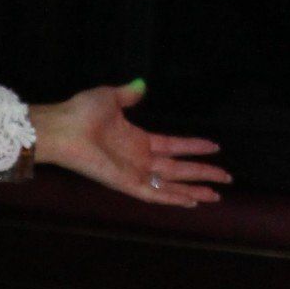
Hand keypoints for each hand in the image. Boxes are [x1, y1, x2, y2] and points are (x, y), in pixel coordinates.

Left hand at [28, 81, 229, 208]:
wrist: (63, 127)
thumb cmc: (80, 113)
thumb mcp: (109, 98)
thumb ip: (127, 95)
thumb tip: (140, 86)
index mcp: (136, 140)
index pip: (173, 146)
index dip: (194, 147)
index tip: (214, 147)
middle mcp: (138, 159)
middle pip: (179, 169)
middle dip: (203, 173)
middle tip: (226, 178)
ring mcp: (133, 173)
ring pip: (172, 184)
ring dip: (194, 189)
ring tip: (217, 195)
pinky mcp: (126, 184)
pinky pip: (154, 194)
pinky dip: (173, 198)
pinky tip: (192, 201)